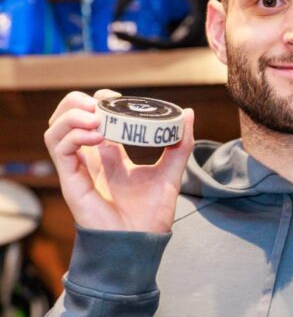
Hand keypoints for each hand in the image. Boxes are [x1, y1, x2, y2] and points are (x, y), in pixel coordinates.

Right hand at [44, 89, 193, 232]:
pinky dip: (72, 134)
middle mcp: (91, 159)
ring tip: (96, 117)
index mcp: (111, 156)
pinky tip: (97, 135)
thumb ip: (180, 145)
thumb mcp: (172, 172)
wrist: (141, 242)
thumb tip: (187, 114)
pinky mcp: (71, 180)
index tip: (119, 100)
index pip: (94, 120)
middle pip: (67, 119)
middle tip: (101, 104)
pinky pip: (58, 148)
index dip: (101, 103)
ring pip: (55, 130)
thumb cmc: (152, 214)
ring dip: (72, 115)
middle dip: (79, 103)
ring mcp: (79, 168)